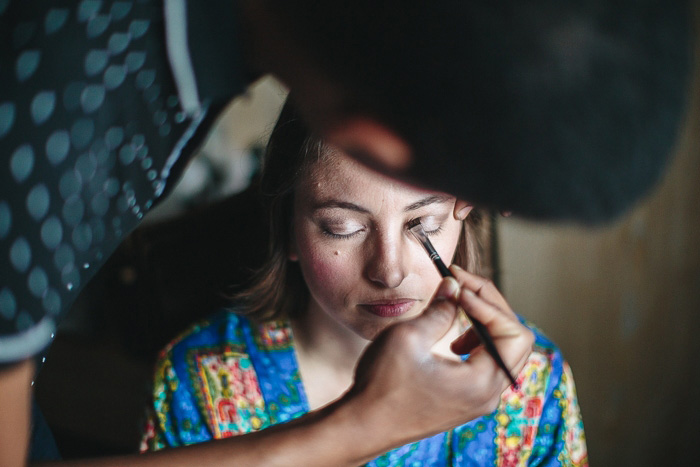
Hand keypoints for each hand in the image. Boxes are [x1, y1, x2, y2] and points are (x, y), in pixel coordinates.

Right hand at [346, 268, 532, 446]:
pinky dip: (478, 343)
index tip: (459, 284)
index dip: (488, 302)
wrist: (364, 425)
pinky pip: (488, 365)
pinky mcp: (466, 400)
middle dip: (491, 307)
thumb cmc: (382, 386)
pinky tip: (452, 340)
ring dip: (486, 325)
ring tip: (457, 313)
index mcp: (481, 382)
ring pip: (504, 352)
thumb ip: (439, 309)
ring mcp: (478, 400)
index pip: (513, 333)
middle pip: (516, 341)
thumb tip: (454, 286)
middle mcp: (488, 395)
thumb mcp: (408, 337)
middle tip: (462, 285)